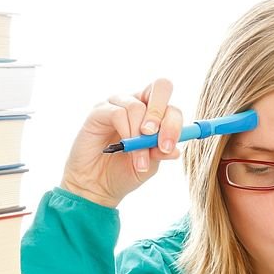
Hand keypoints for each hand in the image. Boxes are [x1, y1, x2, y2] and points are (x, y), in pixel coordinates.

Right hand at [61, 79, 182, 207]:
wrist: (97, 185)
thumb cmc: (124, 172)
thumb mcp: (150, 166)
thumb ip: (161, 153)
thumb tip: (176, 150)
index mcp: (155, 116)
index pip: (172, 108)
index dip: (174, 125)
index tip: (168, 148)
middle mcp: (138, 104)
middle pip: (160, 87)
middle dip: (159, 113)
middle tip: (152, 136)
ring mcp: (118, 105)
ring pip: (137, 106)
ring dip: (139, 136)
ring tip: (137, 159)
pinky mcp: (100, 111)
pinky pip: (118, 113)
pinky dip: (125, 132)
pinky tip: (123, 148)